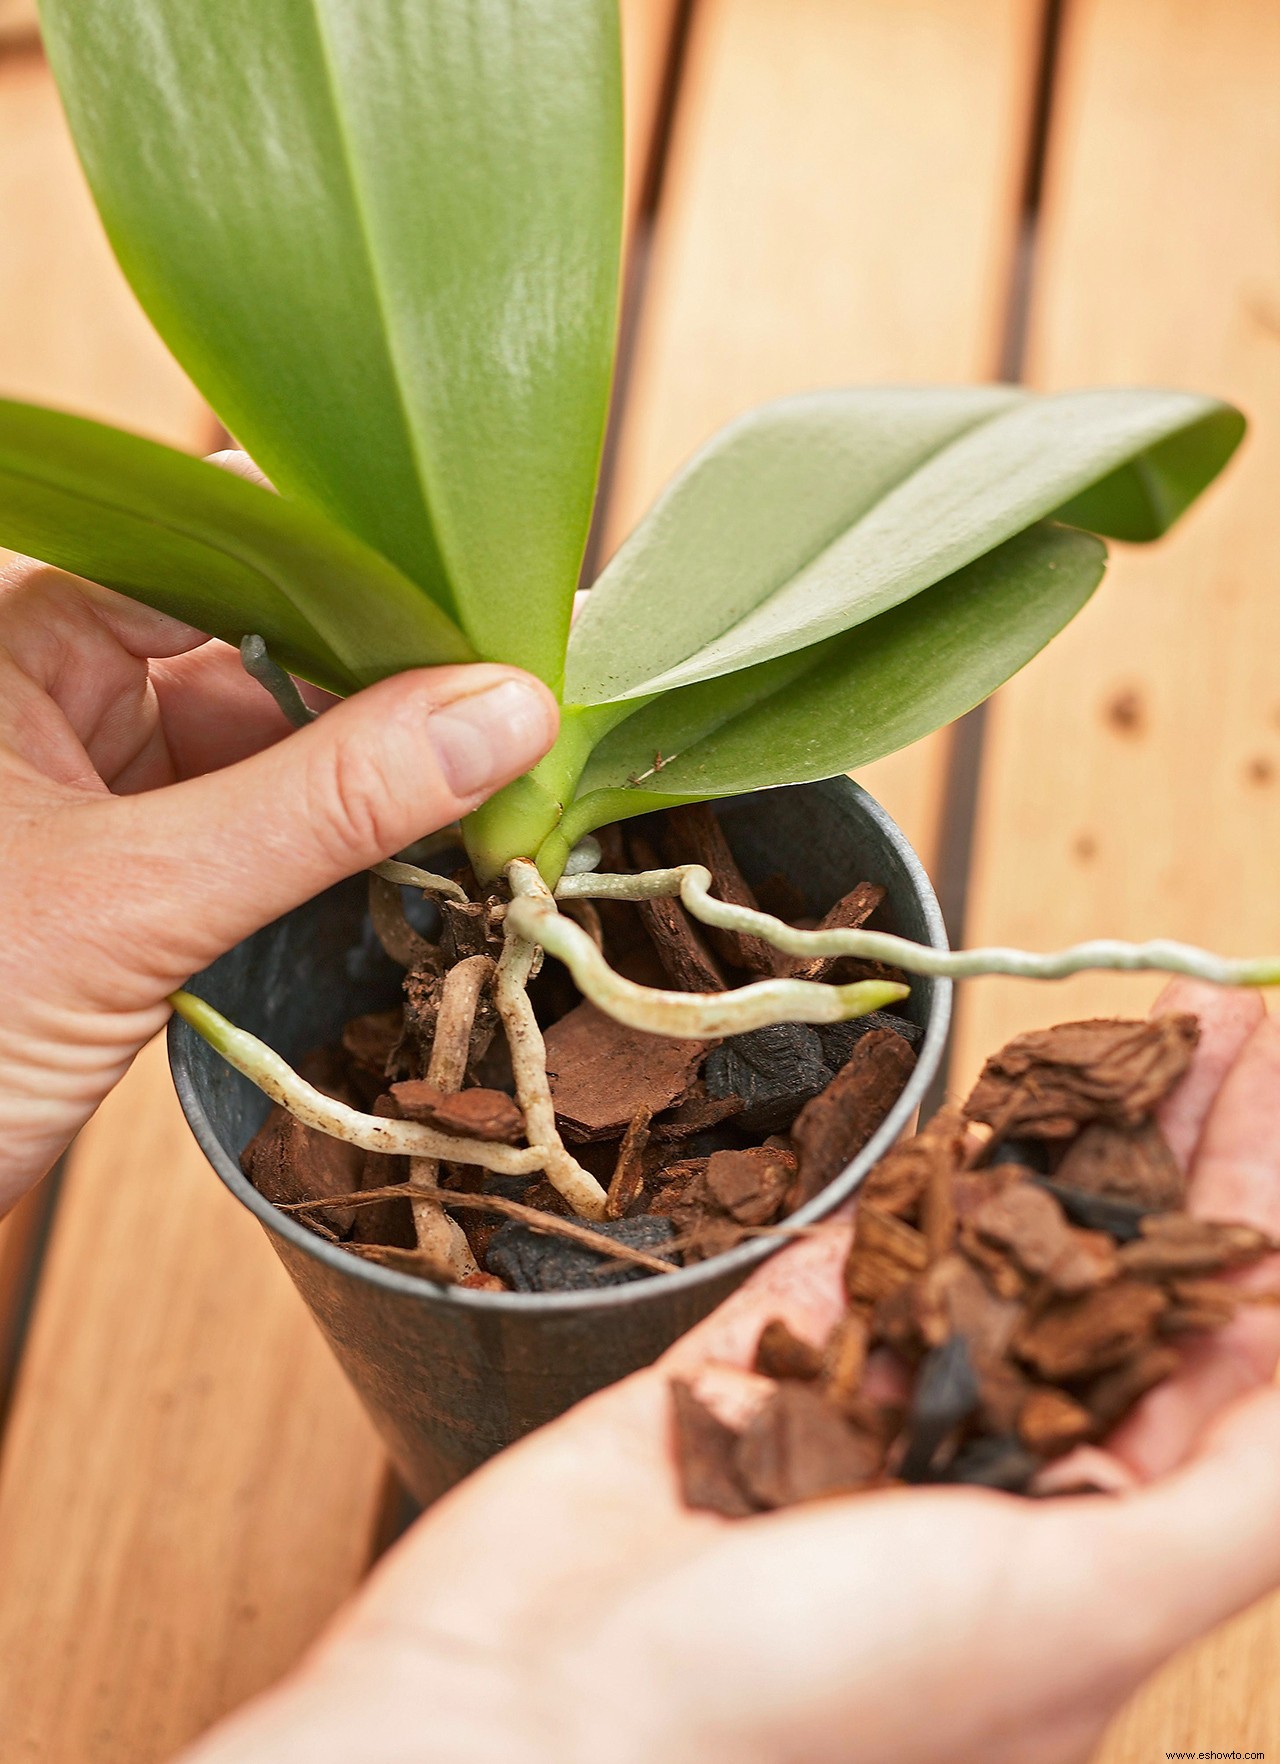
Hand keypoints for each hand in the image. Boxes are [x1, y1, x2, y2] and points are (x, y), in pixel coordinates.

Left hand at [0, 522, 557, 1213]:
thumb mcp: (136, 902)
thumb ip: (325, 804)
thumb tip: (503, 710)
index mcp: (13, 635)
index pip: (219, 542)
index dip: (360, 566)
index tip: (492, 602)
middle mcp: (49, 686)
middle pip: (258, 641)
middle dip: (383, 683)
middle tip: (519, 711)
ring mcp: (86, 782)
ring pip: (265, 741)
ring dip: (369, 775)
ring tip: (495, 787)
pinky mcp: (120, 872)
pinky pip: (251, 825)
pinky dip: (331, 844)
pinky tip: (421, 853)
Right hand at [185, 980, 1279, 1763]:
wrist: (528, 1725)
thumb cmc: (808, 1716)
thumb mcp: (1070, 1616)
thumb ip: (1224, 1502)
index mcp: (1089, 1558)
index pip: (1214, 1345)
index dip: (1256, 1202)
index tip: (1272, 1070)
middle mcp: (985, 1483)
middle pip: (1110, 1275)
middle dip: (1168, 1143)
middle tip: (1203, 1015)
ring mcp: (858, 1424)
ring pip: (982, 1250)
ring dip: (1051, 1140)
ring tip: (1104, 1034)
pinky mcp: (741, 1382)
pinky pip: (838, 1263)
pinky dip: (899, 1191)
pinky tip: (953, 1118)